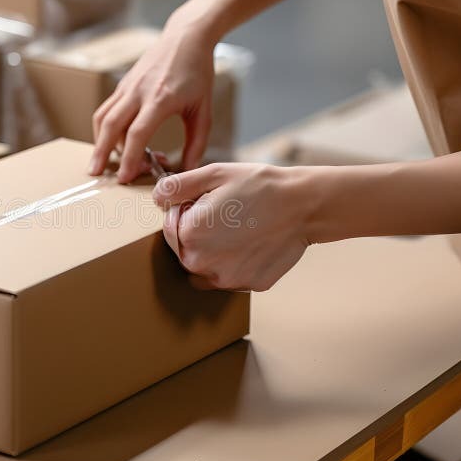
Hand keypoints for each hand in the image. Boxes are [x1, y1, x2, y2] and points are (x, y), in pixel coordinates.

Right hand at [89, 17, 215, 182]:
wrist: (186, 38)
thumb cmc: (198, 73)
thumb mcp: (203, 110)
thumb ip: (197, 142)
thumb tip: (189, 169)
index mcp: (160, 98)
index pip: (138, 133)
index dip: (129, 158)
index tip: (124, 177)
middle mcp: (139, 91)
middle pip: (111, 125)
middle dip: (101, 152)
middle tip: (96, 174)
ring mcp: (127, 86)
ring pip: (103, 116)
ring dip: (99, 141)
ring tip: (100, 162)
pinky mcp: (123, 84)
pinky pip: (106, 109)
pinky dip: (104, 129)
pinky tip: (111, 143)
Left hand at [153, 162, 317, 290]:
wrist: (304, 205)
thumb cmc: (259, 186)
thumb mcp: (214, 174)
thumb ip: (177, 186)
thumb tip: (156, 198)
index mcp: (189, 234)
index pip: (169, 227)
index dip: (185, 211)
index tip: (207, 202)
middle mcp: (202, 264)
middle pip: (184, 250)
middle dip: (196, 233)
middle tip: (226, 214)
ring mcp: (226, 279)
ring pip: (204, 267)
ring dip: (212, 251)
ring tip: (239, 229)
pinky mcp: (247, 285)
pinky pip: (229, 275)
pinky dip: (235, 262)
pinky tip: (252, 243)